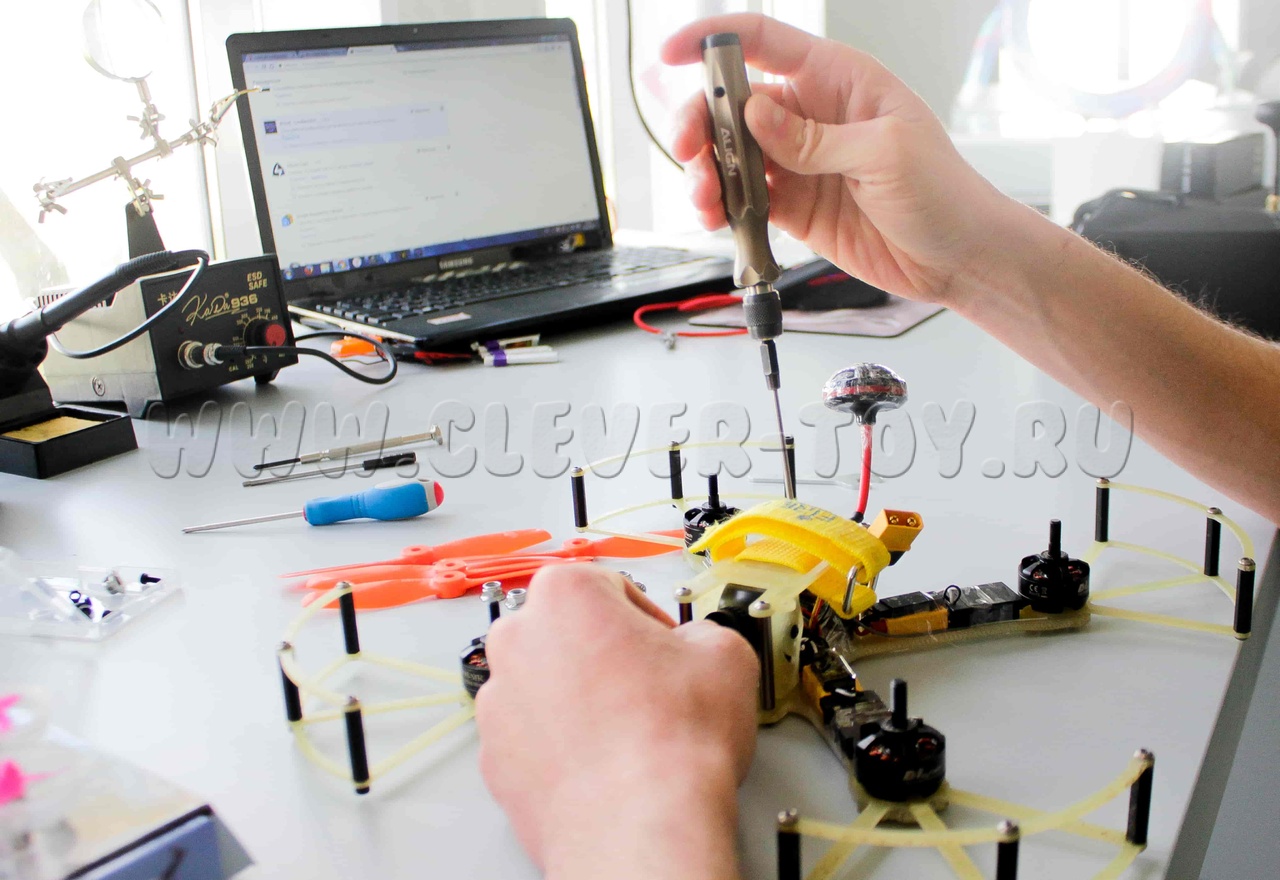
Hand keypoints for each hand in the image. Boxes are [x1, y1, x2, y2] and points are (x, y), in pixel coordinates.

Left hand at [475, 564, 758, 879]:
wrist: (640, 825)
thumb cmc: (670, 742)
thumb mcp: (724, 653)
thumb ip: (703, 632)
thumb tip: (700, 646)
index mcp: (564, 595)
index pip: (610, 587)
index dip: (649, 618)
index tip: (665, 644)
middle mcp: (517, 641)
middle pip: (568, 632)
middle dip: (606, 654)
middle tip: (649, 686)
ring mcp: (499, 703)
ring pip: (546, 685)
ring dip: (581, 699)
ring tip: (630, 731)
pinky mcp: (496, 759)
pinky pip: (533, 737)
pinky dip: (562, 744)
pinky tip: (606, 761)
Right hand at [662, 13, 1011, 304]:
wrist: (960, 257)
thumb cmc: (945, 192)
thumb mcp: (885, 153)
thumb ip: (815, 138)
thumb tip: (755, 116)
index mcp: (838, 80)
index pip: (764, 42)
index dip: (713, 40)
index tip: (672, 53)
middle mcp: (812, 115)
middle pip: (733, 104)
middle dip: (700, 123)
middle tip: (689, 150)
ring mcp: (800, 162)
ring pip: (730, 156)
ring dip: (705, 173)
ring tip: (704, 198)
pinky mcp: (794, 206)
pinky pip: (743, 200)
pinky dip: (722, 208)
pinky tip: (719, 218)